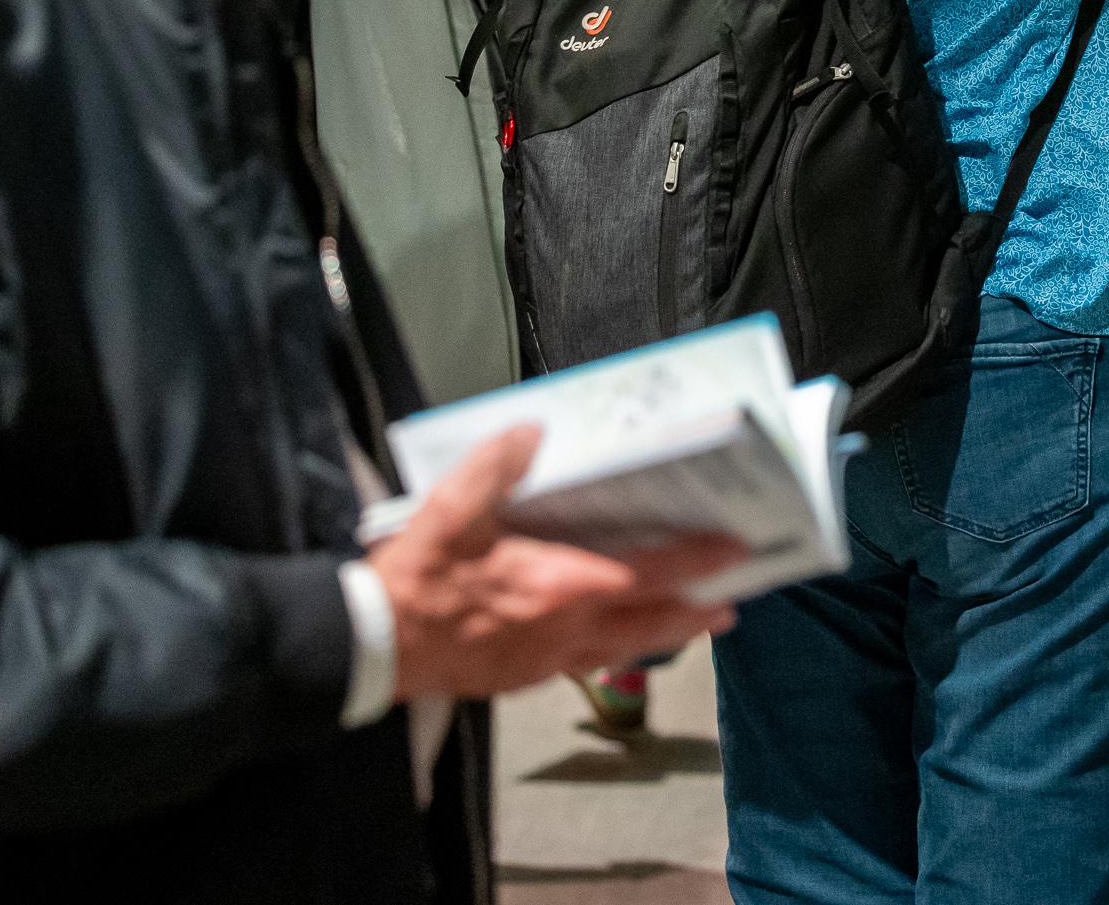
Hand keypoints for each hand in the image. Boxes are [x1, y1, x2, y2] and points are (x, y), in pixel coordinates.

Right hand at [368, 426, 744, 700]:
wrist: (375, 647)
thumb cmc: (417, 577)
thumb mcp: (450, 509)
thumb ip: (496, 465)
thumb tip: (535, 429)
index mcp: (558, 584)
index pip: (647, 571)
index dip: (696, 561)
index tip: (734, 550)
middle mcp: (565, 629)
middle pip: (649, 623)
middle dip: (693, 612)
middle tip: (731, 603)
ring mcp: (546, 660)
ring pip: (622, 649)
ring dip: (661, 634)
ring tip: (691, 621)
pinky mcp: (524, 678)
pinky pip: (585, 663)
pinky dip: (614, 650)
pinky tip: (616, 639)